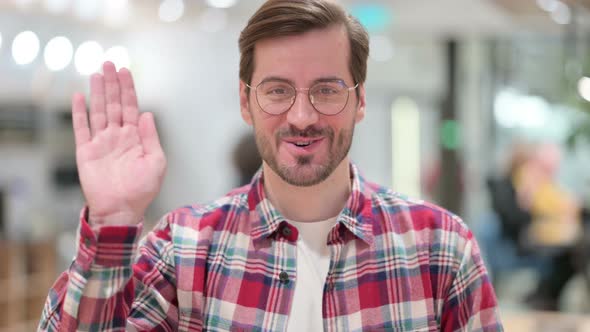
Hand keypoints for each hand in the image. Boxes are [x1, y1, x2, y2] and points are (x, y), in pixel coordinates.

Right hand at [72, 62, 165, 225]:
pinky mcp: (86, 152)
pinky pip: (81, 128)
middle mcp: (117, 136)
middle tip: (109, 63)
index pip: (130, 107)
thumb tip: (146, 114)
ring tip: (96, 73)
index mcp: (135, 137)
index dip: (128, 89)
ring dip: (97, 92)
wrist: (122, 210)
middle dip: (112, 84)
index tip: (125, 71)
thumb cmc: (142, 189)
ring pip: (98, 111)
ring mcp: (101, 142)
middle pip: (113, 104)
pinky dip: (79, 112)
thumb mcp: (156, 162)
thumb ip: (151, 137)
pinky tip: (79, 96)